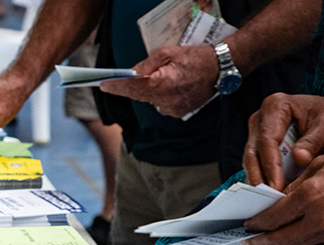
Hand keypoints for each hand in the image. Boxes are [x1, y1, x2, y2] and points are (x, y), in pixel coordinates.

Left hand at [98, 44, 216, 118]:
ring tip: (159, 79)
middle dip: (130, 88)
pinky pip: (160, 105)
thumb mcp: (168, 53)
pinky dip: (160, 97)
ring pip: (149, 101)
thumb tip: (131, 73)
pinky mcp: (178, 113)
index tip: (103, 85)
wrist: (220, 69)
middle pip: (138, 95)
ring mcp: (172, 109)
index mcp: (161, 83)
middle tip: (116, 82)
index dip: (116, 87)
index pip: (132, 87)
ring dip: (148, 92)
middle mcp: (165, 100)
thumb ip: (147, 65)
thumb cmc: (195, 57)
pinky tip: (169, 87)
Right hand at [243, 92, 323, 190]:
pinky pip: (256, 164)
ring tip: (268, 197)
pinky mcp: (259, 144)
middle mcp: (260, 118)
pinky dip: (262, 177)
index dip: (270, 165)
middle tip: (268, 197)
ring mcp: (257, 132)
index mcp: (275, 106)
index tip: (275, 185)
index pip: (267, 140)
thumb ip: (313, 142)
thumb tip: (299, 158)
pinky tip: (270, 190)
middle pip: (253, 152)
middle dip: (259, 176)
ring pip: (251, 160)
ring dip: (258, 179)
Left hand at [244, 145, 323, 244]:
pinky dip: (309, 234)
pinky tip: (304, 227)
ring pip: (300, 242)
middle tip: (251, 240)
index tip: (247, 226)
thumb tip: (276, 202)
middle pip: (281, 240)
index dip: (255, 224)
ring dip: (285, 239)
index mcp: (311, 196)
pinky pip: (321, 239)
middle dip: (262, 241)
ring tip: (273, 234)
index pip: (272, 219)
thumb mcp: (320, 165)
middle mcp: (322, 218)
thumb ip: (295, 186)